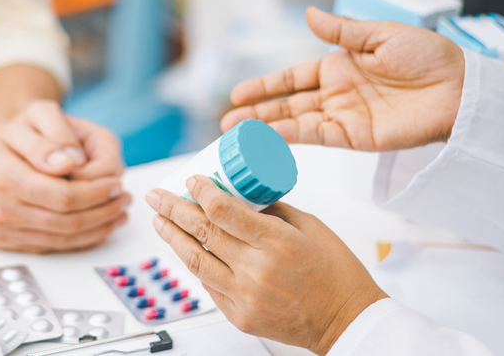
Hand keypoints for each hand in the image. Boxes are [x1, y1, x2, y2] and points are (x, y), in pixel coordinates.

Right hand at [0, 102, 128, 251]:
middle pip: (68, 221)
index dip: (97, 192)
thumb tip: (74, 162)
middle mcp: (2, 210)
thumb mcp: (12, 127)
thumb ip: (45, 140)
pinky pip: (50, 246)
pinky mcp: (5, 244)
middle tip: (123, 197)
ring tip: (118, 212)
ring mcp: (3, 231)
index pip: (64, 195)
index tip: (116, 181)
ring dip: (97, 228)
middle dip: (104, 211)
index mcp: (4, 177)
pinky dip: (79, 240)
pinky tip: (96, 227)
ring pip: (62, 239)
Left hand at [146, 176, 386, 355]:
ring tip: (159, 221)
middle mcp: (256, 270)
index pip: (223, 211)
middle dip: (173, 209)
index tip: (191, 181)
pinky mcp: (240, 316)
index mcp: (275, 242)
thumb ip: (273, 210)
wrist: (347, 321)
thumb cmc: (336, 273)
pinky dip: (195, 265)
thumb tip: (243, 194)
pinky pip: (209, 286)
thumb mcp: (310, 227)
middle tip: (157, 196)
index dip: (201, 192)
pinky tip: (185, 250)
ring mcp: (245, 296)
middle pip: (202, 233)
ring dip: (172, 238)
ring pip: (195, 261)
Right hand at [221, 7, 464, 150]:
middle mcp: (338, 92)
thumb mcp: (382, 34)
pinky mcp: (357, 137)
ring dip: (267, 127)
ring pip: (297, 122)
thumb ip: (342, 31)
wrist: (461, 89)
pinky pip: (317, 136)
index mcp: (341, 64)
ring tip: (238, 132)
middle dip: (257, 112)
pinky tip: (270, 136)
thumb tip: (309, 13)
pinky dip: (292, 137)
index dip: (266, 85)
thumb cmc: (429, 57)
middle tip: (228, 121)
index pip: (293, 77)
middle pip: (288, 104)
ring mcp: (345, 116)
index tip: (238, 93)